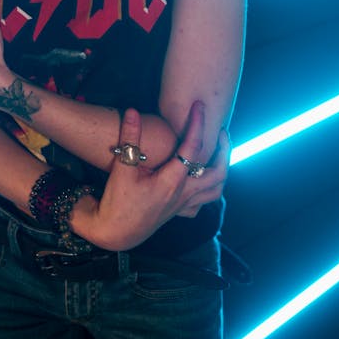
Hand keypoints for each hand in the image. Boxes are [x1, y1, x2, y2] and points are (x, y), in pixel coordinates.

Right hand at [74, 101, 228, 251]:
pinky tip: (201, 178)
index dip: (197, 124)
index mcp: (172, 182)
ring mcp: (183, 205)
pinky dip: (208, 190)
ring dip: (222, 168)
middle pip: (218, 173)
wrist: (113, 233)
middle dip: (224, 150)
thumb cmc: (117, 203)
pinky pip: (202, 203)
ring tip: (219, 151)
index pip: (192, 148)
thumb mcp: (121, 168)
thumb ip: (129, 138)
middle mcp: (183, 194)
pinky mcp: (177, 212)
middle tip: (221, 131)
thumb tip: (133, 111)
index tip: (199, 106)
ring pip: (215, 189)